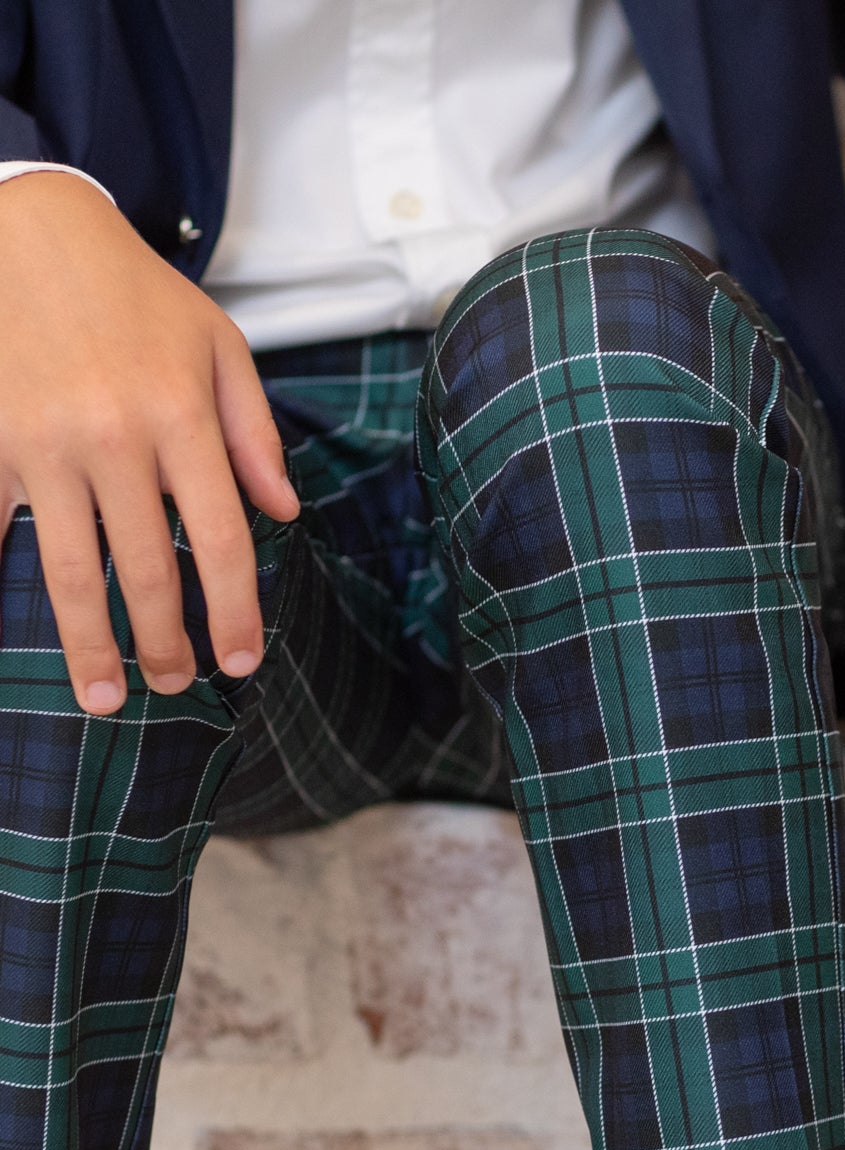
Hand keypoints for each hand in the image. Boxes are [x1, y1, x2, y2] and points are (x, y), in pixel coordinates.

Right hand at [0, 171, 297, 715]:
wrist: (28, 225)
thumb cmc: (136, 294)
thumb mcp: (218, 347)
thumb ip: (255, 434)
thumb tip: (285, 516)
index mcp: (180, 418)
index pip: (223, 543)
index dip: (235, 613)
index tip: (241, 662)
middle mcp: (113, 437)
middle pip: (148, 572)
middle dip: (164, 645)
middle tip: (175, 688)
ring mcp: (41, 441)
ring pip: (72, 571)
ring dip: (91, 647)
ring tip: (106, 698)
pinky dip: (4, 576)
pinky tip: (20, 625)